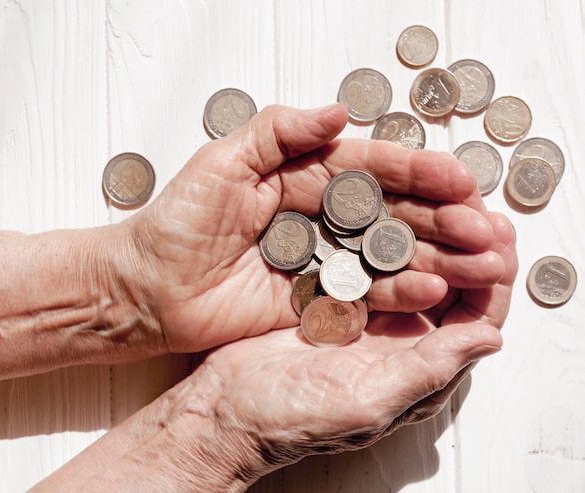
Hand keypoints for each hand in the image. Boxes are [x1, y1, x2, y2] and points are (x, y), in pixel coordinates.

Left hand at [123, 103, 503, 351]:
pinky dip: (397, 294)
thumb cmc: (176, 222)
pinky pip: (362, 296)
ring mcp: (320, 260)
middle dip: (440, 219)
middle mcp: (319, 217)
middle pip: (390, 214)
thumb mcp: (221, 161)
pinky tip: (431, 291)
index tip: (458, 178)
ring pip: (386, 256)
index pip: (370, 168)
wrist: (148, 288)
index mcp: (301, 176)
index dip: (416, 172)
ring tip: (479, 263)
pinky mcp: (314, 300)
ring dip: (434, 258)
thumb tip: (338, 112)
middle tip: (483, 227)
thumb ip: (278, 132)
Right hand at [190, 210, 516, 481]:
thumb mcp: (369, 398)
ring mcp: (365, 317)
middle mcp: (398, 341)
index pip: (473, 320)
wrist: (228, 408)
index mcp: (417, 368)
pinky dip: (381, 236)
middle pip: (448, 285)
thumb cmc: (293, 417)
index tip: (497, 239)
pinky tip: (384, 210)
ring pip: (411, 266)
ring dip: (427, 233)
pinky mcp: (332, 299)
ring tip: (437, 198)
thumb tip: (490, 339)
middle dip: (464, 245)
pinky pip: (368, 262)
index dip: (490, 280)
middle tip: (473, 205)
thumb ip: (429, 370)